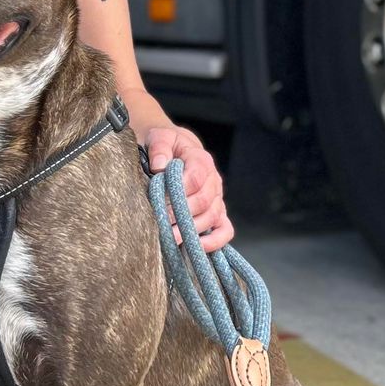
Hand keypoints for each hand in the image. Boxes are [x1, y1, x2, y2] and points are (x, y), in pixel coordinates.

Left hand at [143, 125, 233, 252]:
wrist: (174, 149)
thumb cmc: (166, 145)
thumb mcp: (159, 138)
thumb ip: (159, 148)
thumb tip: (159, 166)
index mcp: (201, 159)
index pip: (195, 178)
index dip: (179, 192)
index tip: (159, 202)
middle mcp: (213, 180)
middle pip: (204, 201)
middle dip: (182, 215)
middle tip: (161, 224)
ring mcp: (217, 198)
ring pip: (213, 217)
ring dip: (193, 230)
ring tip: (171, 238)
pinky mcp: (217, 213)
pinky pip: (225, 230)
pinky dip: (215, 241)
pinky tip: (197, 247)